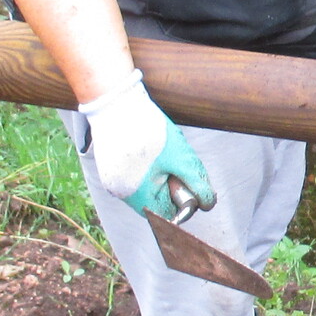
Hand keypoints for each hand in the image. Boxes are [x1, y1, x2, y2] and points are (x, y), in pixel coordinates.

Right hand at [79, 73, 214, 218]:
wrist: (117, 101)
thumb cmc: (148, 129)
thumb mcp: (181, 158)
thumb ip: (197, 184)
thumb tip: (208, 203)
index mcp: (136, 195)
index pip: (167, 213)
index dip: (181, 199)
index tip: (185, 179)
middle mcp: (119, 193)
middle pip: (155, 201)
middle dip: (169, 184)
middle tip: (172, 161)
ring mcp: (111, 180)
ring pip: (145, 188)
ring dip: (158, 175)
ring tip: (158, 152)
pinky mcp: (108, 167)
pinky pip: (133, 176)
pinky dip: (144, 167)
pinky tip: (146, 148)